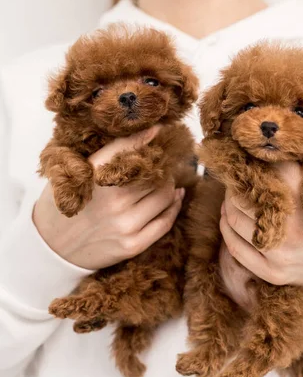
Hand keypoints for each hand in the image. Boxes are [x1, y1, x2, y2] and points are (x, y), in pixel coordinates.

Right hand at [33, 126, 184, 269]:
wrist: (52, 245)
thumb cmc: (68, 203)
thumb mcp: (78, 172)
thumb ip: (110, 154)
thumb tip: (154, 130)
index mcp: (94, 175)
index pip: (130, 148)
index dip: (149, 139)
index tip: (160, 131)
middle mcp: (112, 199)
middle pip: (155, 174)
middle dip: (161, 167)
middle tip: (160, 165)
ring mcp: (124, 224)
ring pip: (165, 196)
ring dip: (169, 186)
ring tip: (165, 181)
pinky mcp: (132, 244)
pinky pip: (165, 222)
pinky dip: (174, 207)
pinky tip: (175, 198)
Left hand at [219, 161, 302, 290]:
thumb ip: (301, 169)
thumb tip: (266, 151)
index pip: (263, 170)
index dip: (251, 163)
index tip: (246, 161)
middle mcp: (289, 226)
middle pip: (242, 196)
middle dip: (237, 185)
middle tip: (237, 180)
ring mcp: (278, 251)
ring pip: (235, 220)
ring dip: (228, 205)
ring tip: (232, 197)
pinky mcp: (271, 271)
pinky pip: (236, 248)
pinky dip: (227, 229)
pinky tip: (228, 219)